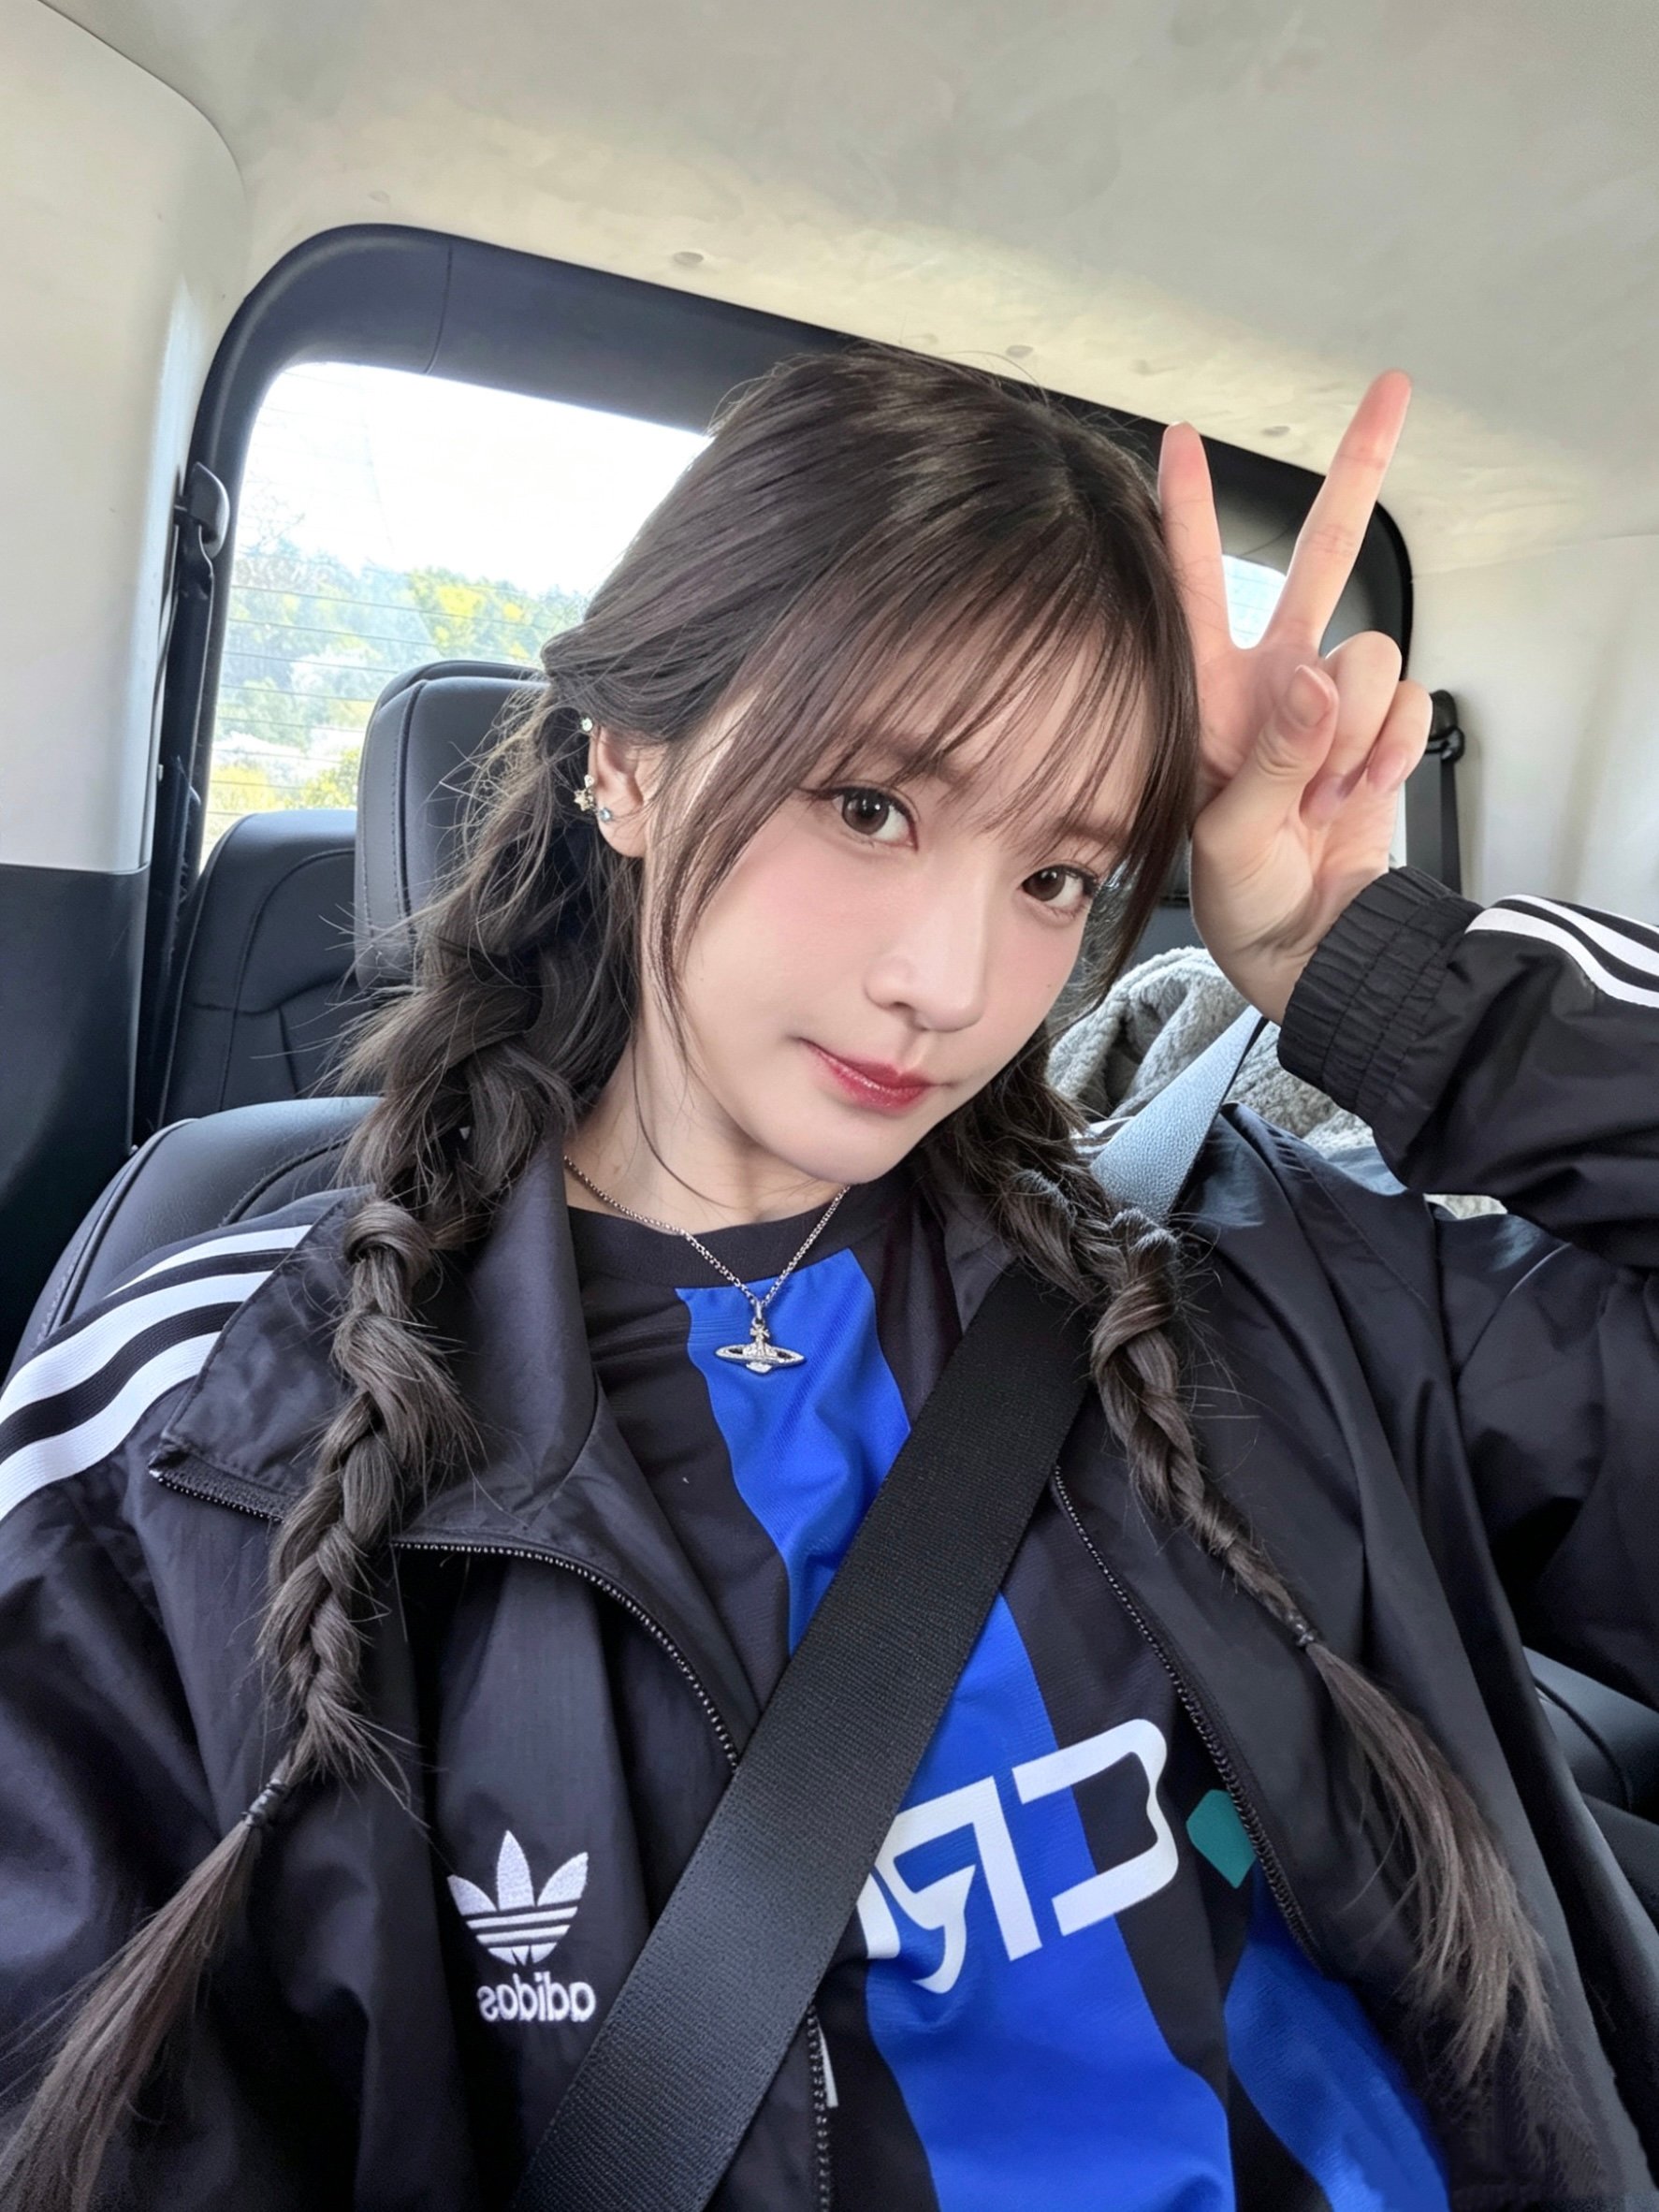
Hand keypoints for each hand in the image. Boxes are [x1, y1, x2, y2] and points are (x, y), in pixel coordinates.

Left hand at [1158, 372, 1433, 1021]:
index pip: (1194, 585)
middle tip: (1391, 391)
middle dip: (1357, 472)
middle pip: (1323, 558)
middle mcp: (1273, 682)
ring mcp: (1333, 705)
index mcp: (1211, 695)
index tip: (1177, 437)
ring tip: (1319, 797)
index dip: (1188, 510)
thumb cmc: (1241, 898)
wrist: (1310, 947)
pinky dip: (1389, 757)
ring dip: (1355, 733)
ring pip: (1374, 656)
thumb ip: (1276, 752)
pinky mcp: (1383, 731)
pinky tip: (1354, 796)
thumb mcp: (1231, 833)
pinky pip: (1409, 706)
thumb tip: (1318, 678)